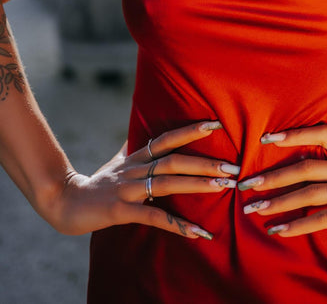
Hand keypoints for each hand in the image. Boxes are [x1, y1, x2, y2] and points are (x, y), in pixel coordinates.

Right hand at [49, 121, 238, 240]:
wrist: (65, 202)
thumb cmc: (97, 182)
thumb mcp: (117, 162)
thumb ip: (132, 148)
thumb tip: (140, 132)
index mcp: (137, 157)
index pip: (167, 139)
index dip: (190, 130)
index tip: (215, 124)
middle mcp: (135, 169)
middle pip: (174, 160)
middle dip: (205, 162)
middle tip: (232, 166)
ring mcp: (128, 189)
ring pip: (167, 183)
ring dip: (197, 185)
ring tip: (222, 186)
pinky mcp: (121, 210)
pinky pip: (154, 217)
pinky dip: (177, 224)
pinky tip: (197, 231)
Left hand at [239, 124, 326, 262]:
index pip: (323, 133)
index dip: (295, 133)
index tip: (267, 139)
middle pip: (308, 166)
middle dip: (273, 176)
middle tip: (247, 185)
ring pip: (311, 192)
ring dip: (278, 202)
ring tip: (255, 209)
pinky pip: (323, 217)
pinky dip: (298, 224)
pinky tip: (280, 230)